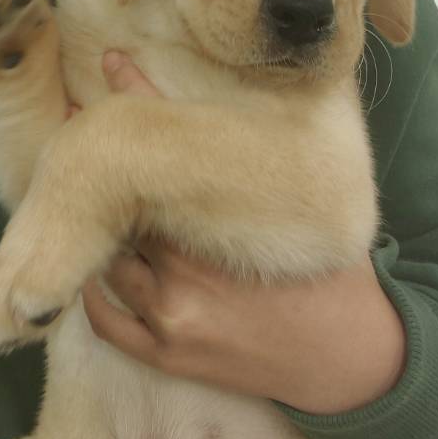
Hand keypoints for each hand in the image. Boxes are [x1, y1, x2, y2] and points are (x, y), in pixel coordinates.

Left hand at [80, 52, 407, 415]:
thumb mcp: (292, 207)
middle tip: (88, 146)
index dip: (127, 120)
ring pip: (107, 264)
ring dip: (100, 236)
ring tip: (93, 205)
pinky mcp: (169, 357)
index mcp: (215, 233)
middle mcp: (184, 278)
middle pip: (121, 214)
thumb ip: (251, 155)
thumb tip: (220, 103)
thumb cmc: (324, 269)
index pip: (152, 166)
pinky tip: (95, 271)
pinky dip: (94, 295)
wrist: (349, 354)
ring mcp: (172, 321)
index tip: (104, 81)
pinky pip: (109, 325)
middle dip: (107, 182)